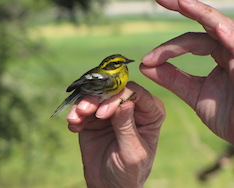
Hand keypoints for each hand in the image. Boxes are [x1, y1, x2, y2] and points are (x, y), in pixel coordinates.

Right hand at [67, 82, 164, 187]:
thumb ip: (127, 128)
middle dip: (97, 98)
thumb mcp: (131, 153)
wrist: (108, 184)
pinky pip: (84, 107)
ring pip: (96, 96)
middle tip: (84, 111)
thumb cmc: (128, 171)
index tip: (102, 114)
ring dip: (83, 104)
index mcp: (150, 113)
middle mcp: (132, 106)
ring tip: (75, 119)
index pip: (135, 93)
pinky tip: (74, 125)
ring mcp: (112, 110)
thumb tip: (125, 103)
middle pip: (113, 91)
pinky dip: (76, 113)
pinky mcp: (95, 116)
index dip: (117, 97)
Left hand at [141, 0, 233, 143]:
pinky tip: (213, 27)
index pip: (190, 41)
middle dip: (183, 7)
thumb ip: (172, 79)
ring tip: (179, 1)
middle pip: (205, 23)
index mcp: (220, 54)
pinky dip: (226, 34)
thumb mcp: (195, 94)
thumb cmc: (229, 116)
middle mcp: (231, 48)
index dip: (166, 49)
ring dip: (200, 12)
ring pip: (220, 26)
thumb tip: (146, 65)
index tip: (145, 61)